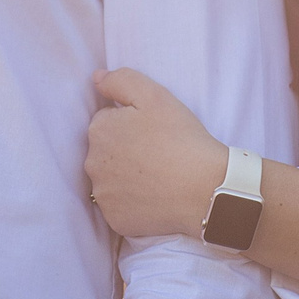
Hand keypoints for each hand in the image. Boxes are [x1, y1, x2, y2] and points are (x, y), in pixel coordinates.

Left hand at [84, 68, 227, 240]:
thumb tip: (96, 78)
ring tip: (157, 175)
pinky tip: (154, 196)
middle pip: (104, 151)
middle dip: (124, 150)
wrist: (206, 189)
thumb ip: (120, 80)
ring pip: (110, 180)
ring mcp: (103, 195)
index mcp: (98, 130)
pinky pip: (119, 206)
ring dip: (125, 177)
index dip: (131, 124)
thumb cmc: (182, 138)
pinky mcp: (115, 219)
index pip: (107, 122)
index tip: (153, 131)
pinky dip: (132, 202)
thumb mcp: (154, 95)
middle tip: (157, 153)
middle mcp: (92, 163)